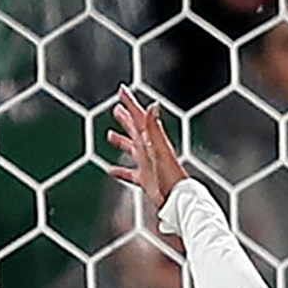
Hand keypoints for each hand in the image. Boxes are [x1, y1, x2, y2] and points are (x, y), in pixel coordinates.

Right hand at [107, 88, 191, 227]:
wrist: (177, 197)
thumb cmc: (170, 174)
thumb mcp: (160, 148)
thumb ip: (154, 127)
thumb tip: (153, 105)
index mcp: (151, 139)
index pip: (139, 116)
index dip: (130, 103)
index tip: (122, 90)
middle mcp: (149, 149)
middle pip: (135, 129)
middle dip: (126, 118)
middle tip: (116, 108)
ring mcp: (147, 163)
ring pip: (131, 148)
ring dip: (121, 141)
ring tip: (110, 135)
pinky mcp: (145, 179)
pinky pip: (130, 173)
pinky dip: (121, 171)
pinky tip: (112, 171)